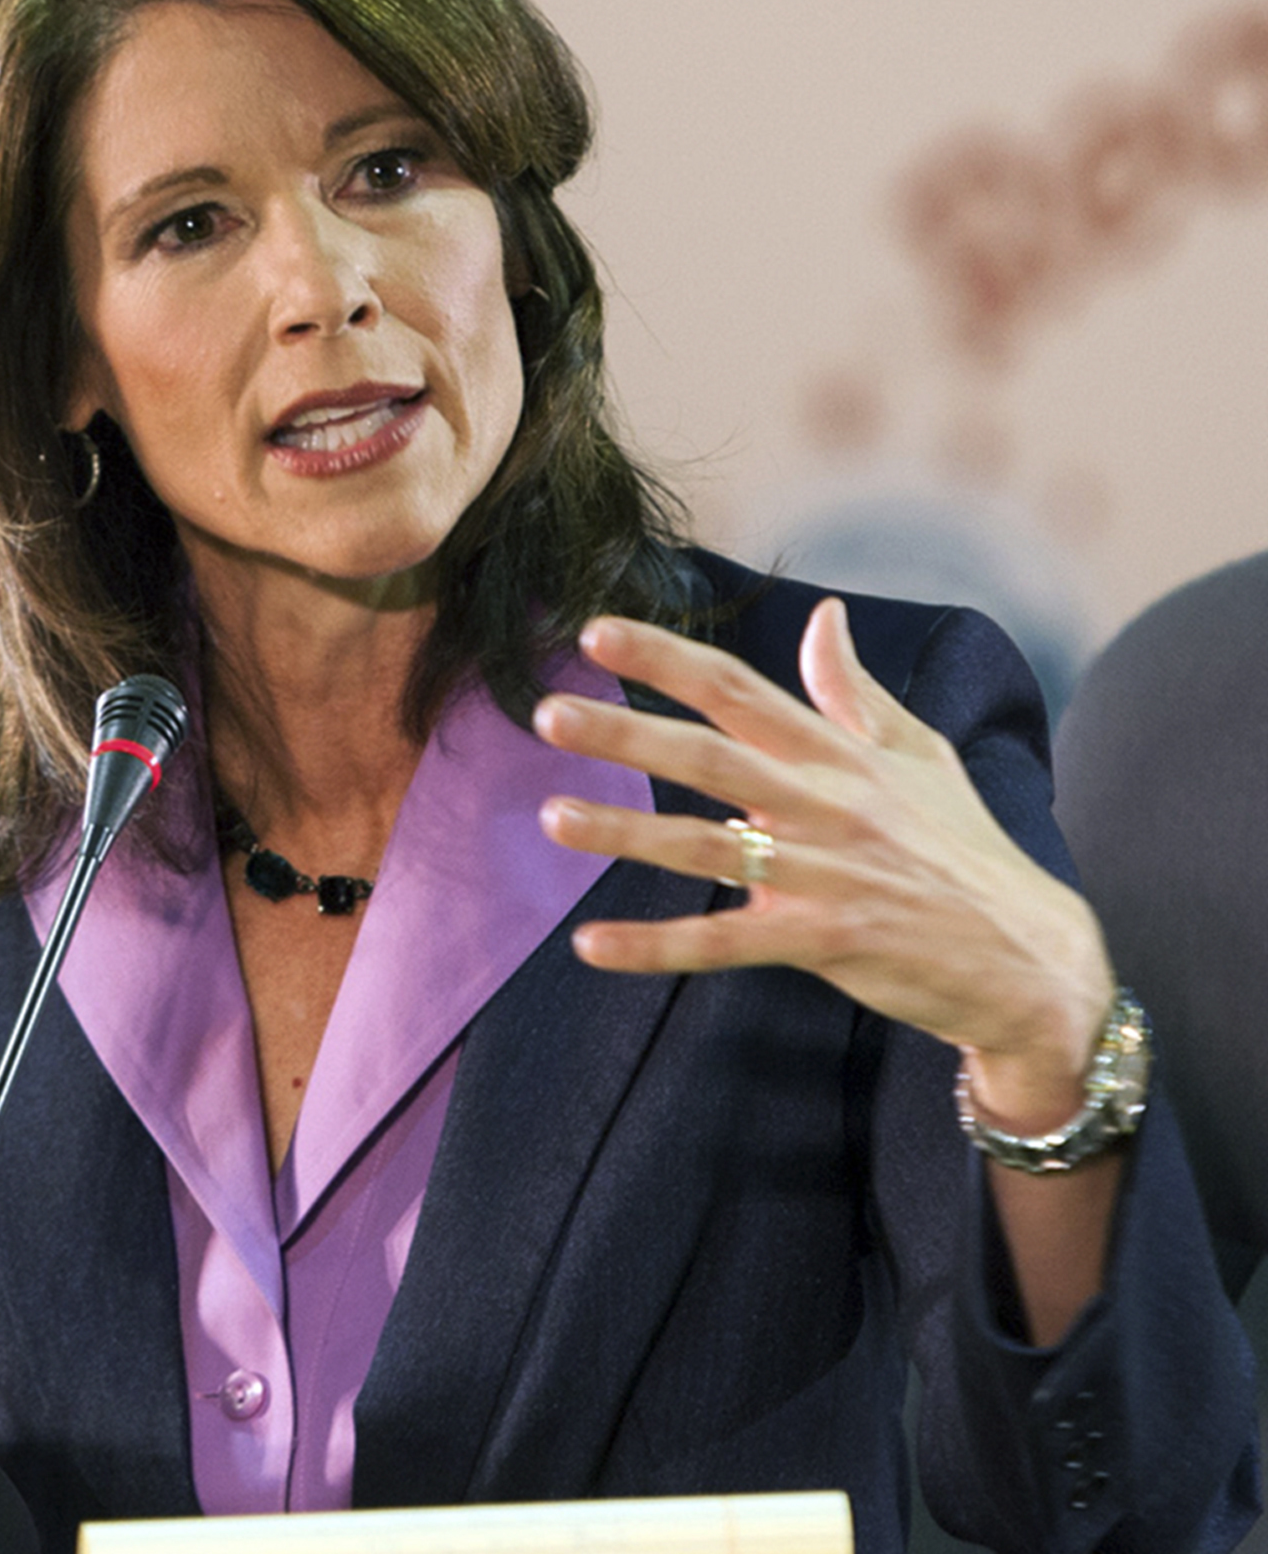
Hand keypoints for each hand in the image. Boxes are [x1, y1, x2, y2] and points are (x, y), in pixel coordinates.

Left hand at [532, 599, 1113, 1131]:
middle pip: (709, 758)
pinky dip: (656, 946)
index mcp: (838, 754)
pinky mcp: (822, 941)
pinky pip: (723, 942)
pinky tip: (590, 945)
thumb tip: (822, 614)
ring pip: (705, 847)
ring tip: (551, 817)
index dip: (665, 658)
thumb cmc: (964, 851)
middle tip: (547, 714)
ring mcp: (822, 874)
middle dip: (624, 735)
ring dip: (623, 834)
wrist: (1030, 961)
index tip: (595, 632)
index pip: (737, 689)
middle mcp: (824, 804)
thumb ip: (854, 691)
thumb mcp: (920, 757)